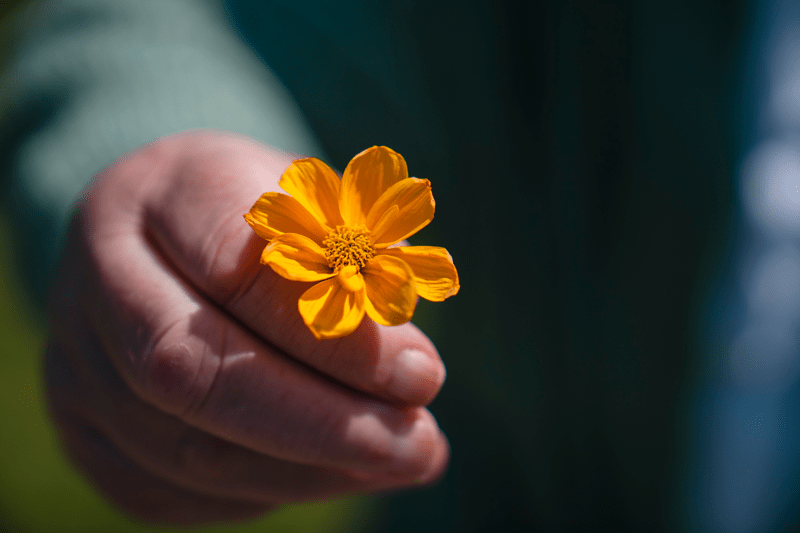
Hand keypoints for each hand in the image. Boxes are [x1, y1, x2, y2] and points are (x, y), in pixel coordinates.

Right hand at [44, 131, 448, 524]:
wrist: (164, 240)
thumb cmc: (264, 219)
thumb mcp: (316, 206)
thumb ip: (359, 268)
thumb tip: (411, 373)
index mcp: (161, 192)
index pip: (238, 264)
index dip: (333, 334)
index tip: (422, 373)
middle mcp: (99, 276)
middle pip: (189, 368)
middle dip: (320, 423)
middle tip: (418, 443)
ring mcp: (76, 363)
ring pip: (185, 448)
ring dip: (311, 469)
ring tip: (400, 458)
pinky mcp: (83, 434)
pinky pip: (173, 490)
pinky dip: (272, 492)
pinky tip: (337, 472)